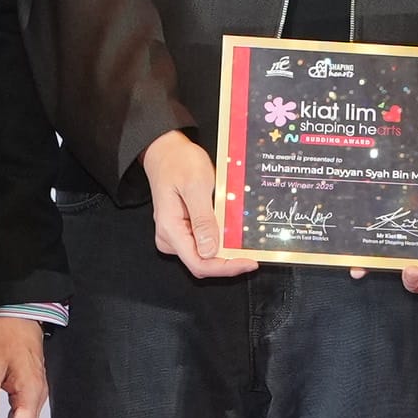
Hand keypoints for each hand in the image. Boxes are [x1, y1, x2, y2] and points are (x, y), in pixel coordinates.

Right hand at [143, 131, 257, 282]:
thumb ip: (203, 220)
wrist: (166, 150)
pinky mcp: (183, 228)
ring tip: (243, 239)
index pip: (199, 263)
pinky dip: (219, 239)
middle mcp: (170, 237)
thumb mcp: (196, 187)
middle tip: (251, 252)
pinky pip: (203, 241)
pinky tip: (232, 232)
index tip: (249, 262)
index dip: (226, 267)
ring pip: (204, 254)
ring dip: (225, 249)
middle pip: (202, 262)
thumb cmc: (178, 162)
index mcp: (171, 229)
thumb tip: (209, 251)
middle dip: (227, 260)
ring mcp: (176, 234)